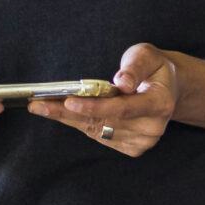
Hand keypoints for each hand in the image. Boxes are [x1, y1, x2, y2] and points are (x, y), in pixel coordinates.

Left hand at [29, 44, 177, 157]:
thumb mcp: (147, 55)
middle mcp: (152, 128)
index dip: (95, 106)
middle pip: (103, 122)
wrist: (166, 89)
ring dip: (67, 119)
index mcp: (160, 103)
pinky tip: (62, 113)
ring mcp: (142, 141)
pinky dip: (78, 124)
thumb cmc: (153, 68)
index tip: (69, 102)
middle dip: (68, 113)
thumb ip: (134, 66)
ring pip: (96, 130)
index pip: (123, 108)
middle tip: (38, 104)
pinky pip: (98, 135)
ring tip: (41, 106)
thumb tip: (122, 82)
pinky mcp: (132, 148)